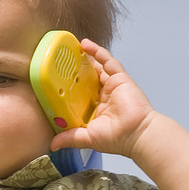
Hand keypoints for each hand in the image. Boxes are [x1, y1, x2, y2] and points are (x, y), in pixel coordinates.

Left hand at [50, 40, 155, 160]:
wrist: (136, 133)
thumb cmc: (116, 138)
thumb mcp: (86, 138)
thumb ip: (69, 137)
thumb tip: (52, 145)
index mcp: (96, 110)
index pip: (80, 95)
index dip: (69, 88)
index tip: (55, 82)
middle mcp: (104, 97)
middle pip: (88, 79)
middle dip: (76, 71)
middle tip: (62, 62)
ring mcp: (112, 86)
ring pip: (97, 68)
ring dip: (85, 58)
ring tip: (71, 49)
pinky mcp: (119, 78)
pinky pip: (107, 61)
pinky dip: (97, 52)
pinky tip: (86, 44)